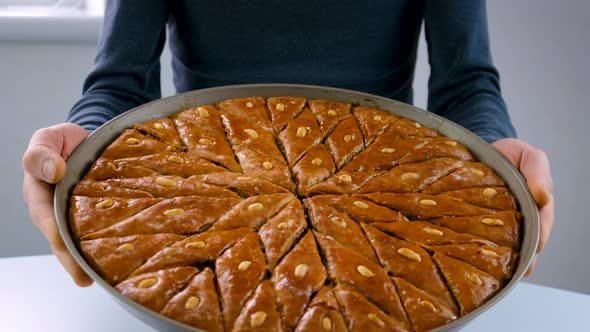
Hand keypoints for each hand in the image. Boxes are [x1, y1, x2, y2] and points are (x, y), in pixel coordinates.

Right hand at [22, 123, 92, 285]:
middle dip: (71, 259)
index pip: (45, 216)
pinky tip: (121, 258)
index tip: (62, 243)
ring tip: (103, 277)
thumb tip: (52, 171)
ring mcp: (76, 215)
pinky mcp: (97, 216)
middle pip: (62, 238)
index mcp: (40, 193)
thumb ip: (41, 152)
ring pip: (81, 241)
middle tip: (84, 278)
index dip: (53, 230)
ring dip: (90, 259)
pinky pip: (100, 232)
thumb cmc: (64, 141)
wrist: (88, 138)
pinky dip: (108, 245)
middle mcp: (56, 210)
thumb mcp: (48, 138)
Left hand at [492, 138, 553, 276]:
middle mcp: (525, 215)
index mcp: (537, 202)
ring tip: (507, 275)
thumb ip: (538, 171)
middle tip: (522, 268)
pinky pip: (491, 241)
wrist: (482, 151)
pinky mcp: (485, 223)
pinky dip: (492, 254)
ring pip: (512, 244)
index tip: (536, 247)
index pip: (542, 222)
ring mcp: (506, 221)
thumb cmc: (509, 154)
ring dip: (511, 259)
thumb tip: (543, 196)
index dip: (539, 235)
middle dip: (526, 254)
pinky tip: (487, 267)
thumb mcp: (528, 156)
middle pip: (529, 239)